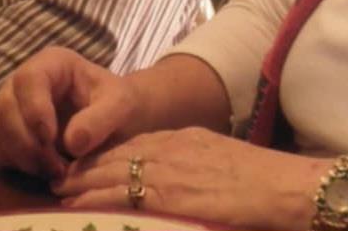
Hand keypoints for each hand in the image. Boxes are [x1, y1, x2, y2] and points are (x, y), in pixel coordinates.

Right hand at [0, 47, 143, 179]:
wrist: (115, 121)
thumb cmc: (116, 103)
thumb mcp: (121, 105)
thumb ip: (100, 119)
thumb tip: (71, 142)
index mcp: (53, 63)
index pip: (28, 78)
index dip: (34, 108)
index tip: (50, 137)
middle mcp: (26, 81)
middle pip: (5, 104)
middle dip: (26, 140)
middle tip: (55, 166)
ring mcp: (14, 106)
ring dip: (22, 155)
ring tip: (55, 172)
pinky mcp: (10, 131)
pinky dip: (17, 163)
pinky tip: (43, 172)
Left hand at [55, 127, 322, 229]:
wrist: (287, 187)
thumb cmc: (263, 182)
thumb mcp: (221, 162)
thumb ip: (195, 167)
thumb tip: (179, 186)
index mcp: (185, 140)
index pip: (135, 145)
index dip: (106, 156)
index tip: (83, 165)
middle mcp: (173, 150)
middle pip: (118, 156)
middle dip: (86, 168)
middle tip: (59, 178)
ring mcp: (171, 171)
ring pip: (115, 173)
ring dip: (84, 183)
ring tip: (60, 191)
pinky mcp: (172, 195)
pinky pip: (126, 196)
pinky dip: (99, 200)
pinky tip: (80, 207)